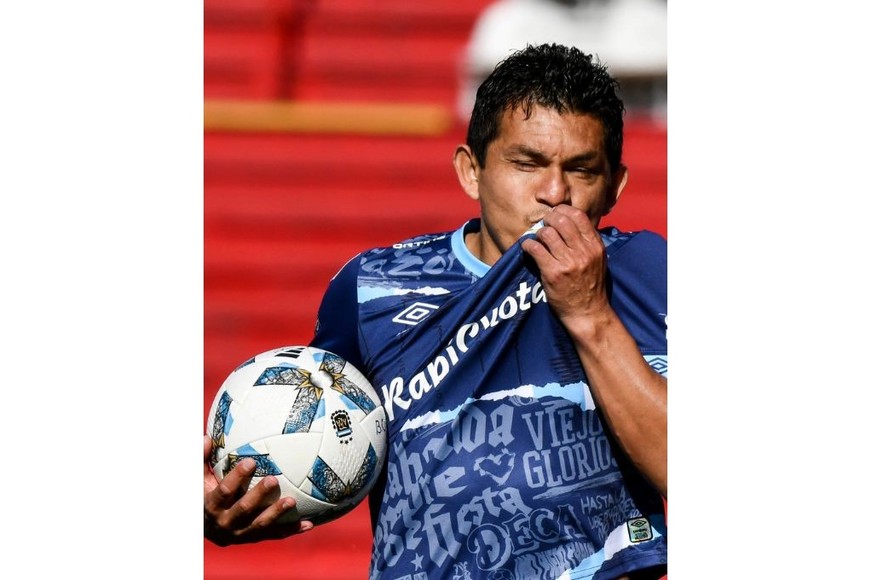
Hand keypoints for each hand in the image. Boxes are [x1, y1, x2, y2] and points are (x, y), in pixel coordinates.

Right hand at [204, 435, 312, 545]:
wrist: (203, 528)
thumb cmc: (202, 494)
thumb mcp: (197, 478)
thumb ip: (201, 458)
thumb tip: (208, 437)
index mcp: (211, 505)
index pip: (224, 491)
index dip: (236, 477)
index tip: (250, 461)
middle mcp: (225, 522)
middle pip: (243, 509)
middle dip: (258, 495)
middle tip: (273, 480)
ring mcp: (240, 533)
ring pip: (260, 525)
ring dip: (276, 513)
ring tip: (291, 501)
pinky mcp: (253, 538)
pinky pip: (273, 535)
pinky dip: (291, 530)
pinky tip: (308, 524)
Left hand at [520, 205, 609, 325]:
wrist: (588, 313)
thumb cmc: (591, 287)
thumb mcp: (598, 260)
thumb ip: (587, 242)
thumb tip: (571, 223)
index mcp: (595, 246)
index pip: (579, 216)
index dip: (563, 210)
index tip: (555, 214)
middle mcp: (583, 251)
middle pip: (561, 220)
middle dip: (548, 219)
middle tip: (543, 224)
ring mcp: (568, 262)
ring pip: (547, 233)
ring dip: (538, 233)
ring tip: (536, 239)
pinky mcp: (553, 273)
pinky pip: (536, 249)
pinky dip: (528, 245)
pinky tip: (527, 249)